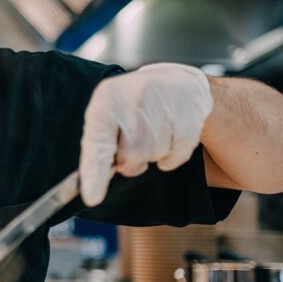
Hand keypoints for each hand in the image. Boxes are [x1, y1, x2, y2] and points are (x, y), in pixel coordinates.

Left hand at [79, 63, 212, 206]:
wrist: (176, 83)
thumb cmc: (131, 105)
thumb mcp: (107, 114)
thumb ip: (99, 146)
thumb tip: (91, 188)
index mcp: (107, 99)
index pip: (98, 142)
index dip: (94, 172)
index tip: (92, 197)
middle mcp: (135, 101)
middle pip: (130, 157)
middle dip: (129, 159)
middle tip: (133, 140)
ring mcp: (166, 109)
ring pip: (152, 158)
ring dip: (150, 153)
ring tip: (152, 129)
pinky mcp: (190, 121)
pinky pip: (173, 159)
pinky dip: (169, 154)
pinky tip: (169, 133)